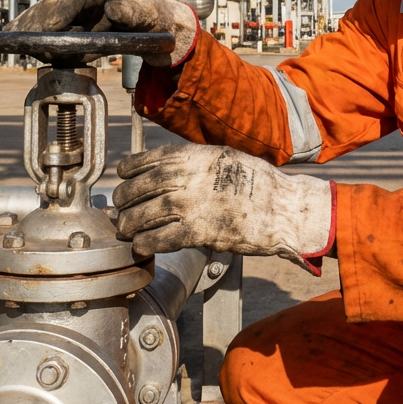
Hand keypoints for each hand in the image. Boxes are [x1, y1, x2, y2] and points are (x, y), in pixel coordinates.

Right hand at [6, 0, 197, 65]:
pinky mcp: (72, 17)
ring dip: (30, 26)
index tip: (48, 29)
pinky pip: (47, 21)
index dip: (59, 13)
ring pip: (46, 12)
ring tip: (13, 39)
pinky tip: (13, 35)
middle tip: (26, 41)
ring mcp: (76, 4)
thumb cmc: (153, 16)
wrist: (155, 23)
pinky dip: (30, 28)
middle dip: (38, 22)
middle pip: (54, 4)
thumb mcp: (149, 14)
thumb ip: (133, 12)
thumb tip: (115, 9)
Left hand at [113, 145, 334, 273]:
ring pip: (145, 215)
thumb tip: (173, 168)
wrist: (283, 209)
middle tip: (119, 207)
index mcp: (196, 157)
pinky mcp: (198, 232)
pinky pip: (160, 239)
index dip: (130, 169)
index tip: (122, 175)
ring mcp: (192, 205)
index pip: (150, 159)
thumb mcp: (227, 157)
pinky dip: (146, 243)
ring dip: (130, 224)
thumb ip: (198, 161)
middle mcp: (190, 178)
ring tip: (125, 230)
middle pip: (141, 188)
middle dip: (124, 199)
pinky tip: (141, 246)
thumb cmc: (260, 183)